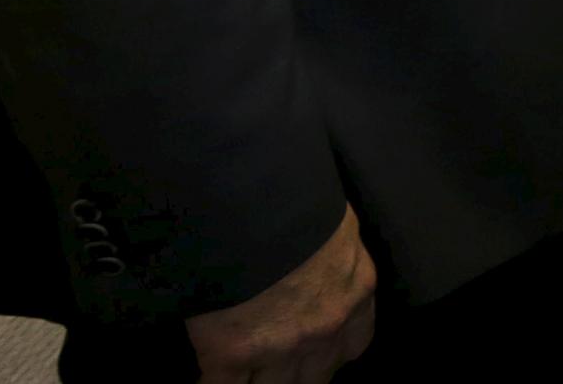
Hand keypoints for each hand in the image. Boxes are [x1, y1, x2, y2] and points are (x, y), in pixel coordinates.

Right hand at [186, 206, 375, 383]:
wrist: (254, 198)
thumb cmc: (298, 198)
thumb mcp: (332, 225)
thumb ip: (330, 259)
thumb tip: (309, 268)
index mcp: (355, 290)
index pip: (353, 344)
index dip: (331, 352)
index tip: (315, 352)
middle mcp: (326, 327)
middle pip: (314, 377)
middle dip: (296, 375)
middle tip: (276, 366)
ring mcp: (280, 345)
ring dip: (258, 380)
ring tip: (244, 373)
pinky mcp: (233, 351)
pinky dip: (213, 383)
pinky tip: (207, 376)